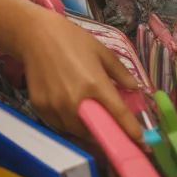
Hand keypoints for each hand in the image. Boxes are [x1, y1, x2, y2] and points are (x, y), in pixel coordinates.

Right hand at [20, 12, 143, 142]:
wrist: (36, 36)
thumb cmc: (73, 40)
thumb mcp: (102, 51)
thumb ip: (120, 73)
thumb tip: (135, 88)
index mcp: (95, 84)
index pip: (118, 114)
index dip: (130, 129)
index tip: (140, 140)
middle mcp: (75, 100)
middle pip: (96, 130)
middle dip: (107, 134)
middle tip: (113, 131)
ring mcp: (56, 107)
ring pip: (76, 131)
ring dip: (87, 132)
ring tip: (93, 124)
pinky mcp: (41, 108)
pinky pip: (59, 125)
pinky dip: (69, 124)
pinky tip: (73, 115)